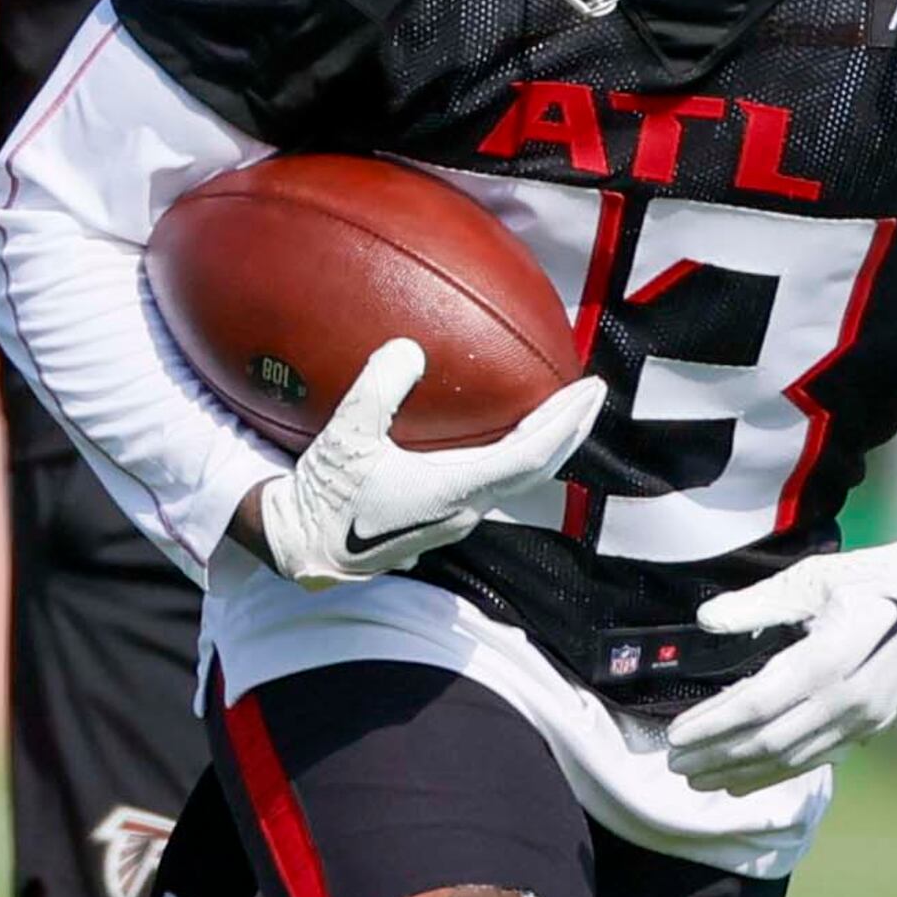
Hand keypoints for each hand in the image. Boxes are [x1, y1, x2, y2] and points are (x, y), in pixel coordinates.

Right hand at [240, 339, 607, 589]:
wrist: (303, 548)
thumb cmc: (323, 497)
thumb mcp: (344, 437)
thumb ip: (377, 389)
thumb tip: (410, 348)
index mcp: (452, 491)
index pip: (529, 458)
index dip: (564, 424)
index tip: (590, 389)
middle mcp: (465, 510)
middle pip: (538, 469)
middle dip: (571, 428)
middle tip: (593, 391)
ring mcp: (456, 518)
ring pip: (519, 478)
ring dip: (546, 443)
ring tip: (562, 409)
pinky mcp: (441, 518)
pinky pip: (495, 480)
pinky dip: (516, 451)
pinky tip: (506, 430)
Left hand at [665, 535, 896, 793]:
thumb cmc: (872, 579)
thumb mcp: (814, 576)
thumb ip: (758, 602)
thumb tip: (706, 620)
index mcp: (837, 652)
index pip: (763, 701)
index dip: (716, 722)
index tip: (676, 733)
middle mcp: (853, 694)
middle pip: (773, 738)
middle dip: (719, 754)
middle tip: (675, 763)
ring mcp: (865, 717)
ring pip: (792, 757)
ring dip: (741, 771)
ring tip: (697, 777)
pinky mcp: (870, 728)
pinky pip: (815, 760)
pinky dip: (774, 774)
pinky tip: (740, 780)